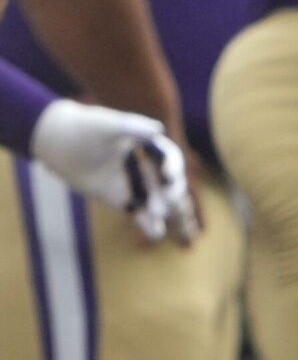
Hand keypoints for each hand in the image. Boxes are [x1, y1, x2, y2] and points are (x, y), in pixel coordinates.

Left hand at [30, 100, 197, 244]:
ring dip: (162, 208)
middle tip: (165, 201)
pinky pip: (141, 215)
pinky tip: (156, 234)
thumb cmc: (87, 129)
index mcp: (152, 146)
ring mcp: (137, 185)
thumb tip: (158, 130)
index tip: (168, 174)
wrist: (61, 145)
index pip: (171, 158)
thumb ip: (132, 127)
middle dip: (171, 192)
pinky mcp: (124, 201)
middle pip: (170, 183)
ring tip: (155, 214)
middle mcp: (149, 166)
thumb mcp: (108, 126)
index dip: (174, 166)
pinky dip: (150, 225)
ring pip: (158, 200)